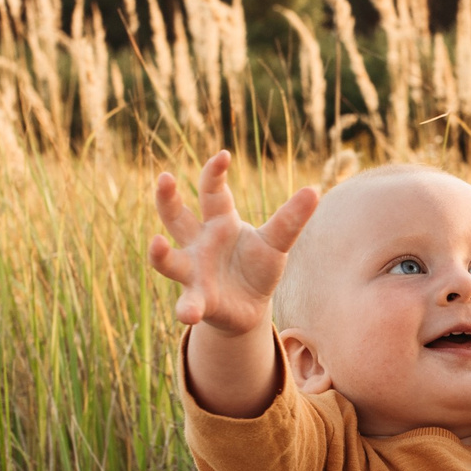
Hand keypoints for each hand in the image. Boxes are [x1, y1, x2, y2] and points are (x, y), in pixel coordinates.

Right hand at [147, 150, 318, 337]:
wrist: (249, 307)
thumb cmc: (257, 267)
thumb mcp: (277, 243)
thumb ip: (291, 220)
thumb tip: (314, 190)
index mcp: (219, 222)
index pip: (211, 191)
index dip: (214, 173)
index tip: (223, 156)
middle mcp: (199, 243)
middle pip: (176, 217)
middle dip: (167, 198)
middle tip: (164, 178)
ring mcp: (193, 272)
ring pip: (170, 261)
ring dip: (160, 254)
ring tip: (155, 244)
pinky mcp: (198, 301)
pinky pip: (189, 304)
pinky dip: (187, 309)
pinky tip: (188, 314)